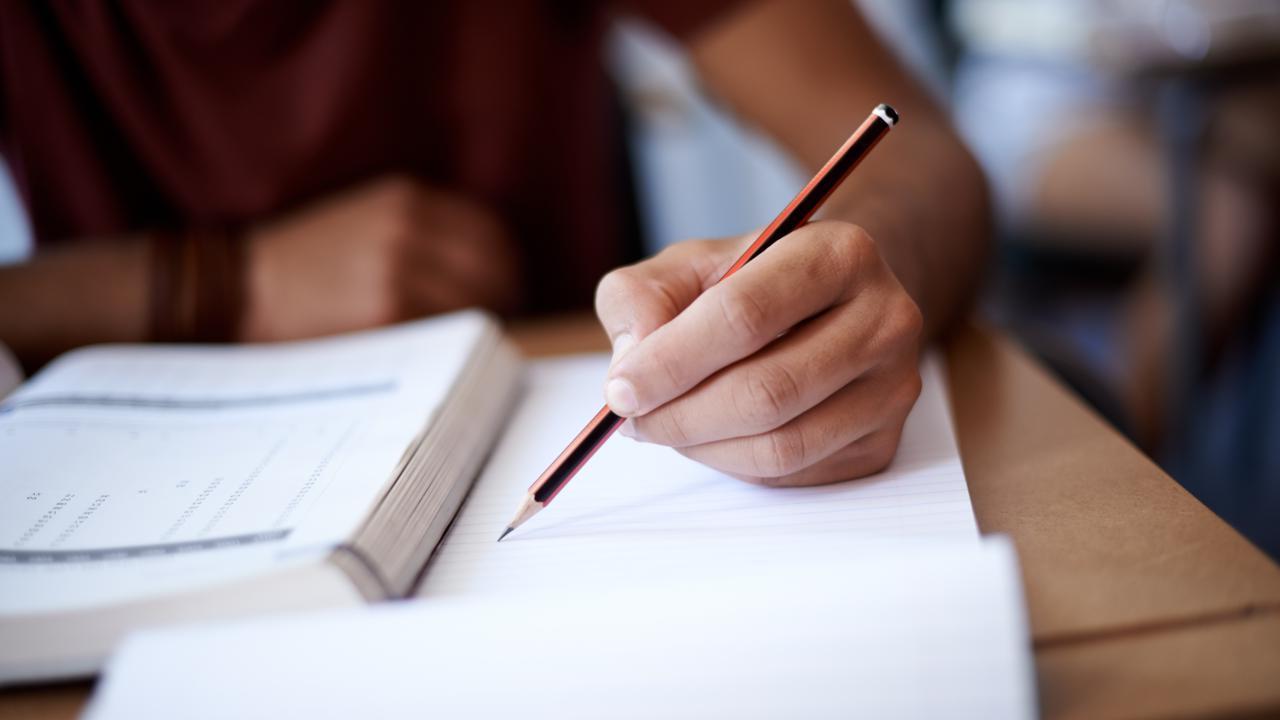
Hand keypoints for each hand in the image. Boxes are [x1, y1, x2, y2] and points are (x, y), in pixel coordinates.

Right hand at [241, 175, 519, 340]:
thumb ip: (423, 232)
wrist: (238, 290)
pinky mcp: (387, 313)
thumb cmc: (303, 265)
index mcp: (407, 199)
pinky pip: (447, 332)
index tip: (508, 290)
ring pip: (477, 304)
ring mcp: (399, 271)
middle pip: (496, 270)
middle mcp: (409, 229)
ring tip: (470, 346)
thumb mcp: (365, 218)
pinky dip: (454, 346)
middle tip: (497, 324)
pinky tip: (443, 357)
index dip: (507, 267)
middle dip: (503, 300)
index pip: (493, 233)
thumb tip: (491, 271)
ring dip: (483, 327)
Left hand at [595, 222, 922, 485]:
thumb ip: (641, 298)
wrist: (827, 304)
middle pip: (768, 390)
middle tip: (631, 419)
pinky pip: (794, 474)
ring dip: (704, 446)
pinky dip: (734, 464)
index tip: (619, 390)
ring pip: (782, 445)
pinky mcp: (884, 442)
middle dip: (681, 415)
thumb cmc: (750, 283)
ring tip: (665, 426)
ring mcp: (892, 386)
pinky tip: (711, 436)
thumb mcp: (687, 266)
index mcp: (840, 253)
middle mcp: (885, 318)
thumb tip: (631, 363)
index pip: (746, 315)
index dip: (672, 360)